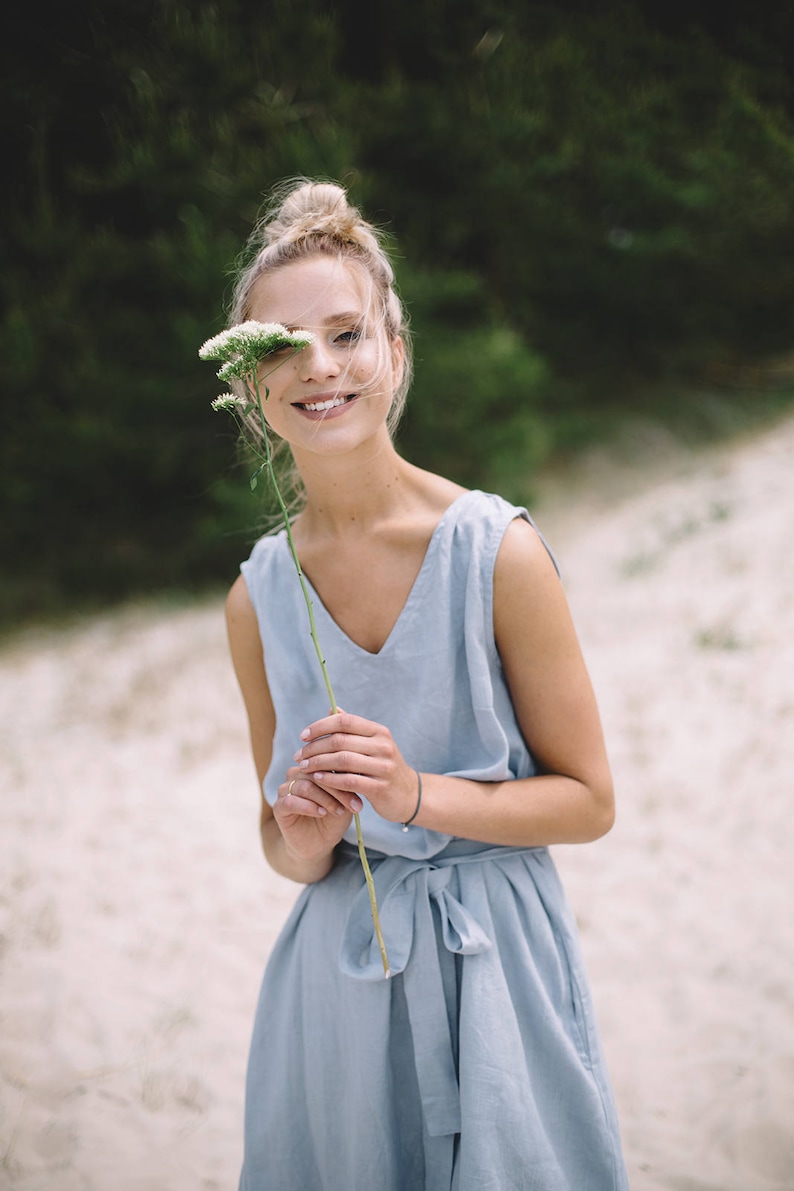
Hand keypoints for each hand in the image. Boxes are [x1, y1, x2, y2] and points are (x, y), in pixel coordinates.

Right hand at [272, 765, 360, 862]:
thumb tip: (358, 772)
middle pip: (316, 773)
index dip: (345, 774)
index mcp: (312, 767)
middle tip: (353, 804)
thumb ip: (347, 786)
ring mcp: (285, 789)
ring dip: (325, 799)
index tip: (362, 787)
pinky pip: (290, 801)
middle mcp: (297, 774)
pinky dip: (308, 806)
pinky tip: (321, 813)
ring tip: (338, 810)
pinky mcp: (278, 807)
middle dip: (337, 789)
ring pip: (304, 786)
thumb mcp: (345, 801)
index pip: (328, 762)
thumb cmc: (334, 818)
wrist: (319, 844)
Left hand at [293, 710, 418, 825]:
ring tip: (304, 767)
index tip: (303, 736)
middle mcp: (383, 746)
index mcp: (379, 731)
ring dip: (318, 763)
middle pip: (341, 741)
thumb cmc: (383, 767)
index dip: (321, 726)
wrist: (408, 794)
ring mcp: (383, 767)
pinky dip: (330, 779)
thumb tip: (332, 709)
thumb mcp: (373, 745)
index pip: (345, 721)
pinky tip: (317, 779)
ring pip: (343, 760)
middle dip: (315, 747)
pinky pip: (349, 781)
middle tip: (299, 755)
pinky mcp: (380, 787)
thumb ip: (353, 729)